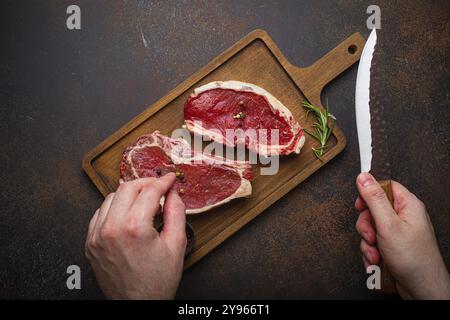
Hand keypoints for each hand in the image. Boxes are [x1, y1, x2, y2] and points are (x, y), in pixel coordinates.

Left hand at [85, 173, 185, 298]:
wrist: (137, 304)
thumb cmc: (157, 281)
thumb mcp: (176, 245)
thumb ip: (176, 213)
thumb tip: (173, 193)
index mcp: (134, 228)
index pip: (149, 191)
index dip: (163, 181)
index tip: (169, 179)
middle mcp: (111, 228)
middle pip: (127, 188)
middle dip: (146, 183)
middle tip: (159, 187)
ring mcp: (97, 236)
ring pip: (110, 198)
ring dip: (129, 194)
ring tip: (144, 201)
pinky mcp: (90, 243)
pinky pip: (100, 214)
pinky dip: (114, 208)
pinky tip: (127, 213)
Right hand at [355, 172, 449, 298]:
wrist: (421, 289)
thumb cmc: (413, 258)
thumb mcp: (388, 224)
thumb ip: (374, 199)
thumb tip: (364, 177)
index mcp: (407, 205)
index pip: (384, 187)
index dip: (368, 194)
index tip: (360, 205)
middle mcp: (403, 218)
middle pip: (372, 210)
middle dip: (366, 227)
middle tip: (371, 237)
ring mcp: (397, 234)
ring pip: (370, 230)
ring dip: (367, 245)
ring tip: (377, 256)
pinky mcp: (391, 248)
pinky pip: (372, 245)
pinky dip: (371, 255)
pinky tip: (378, 263)